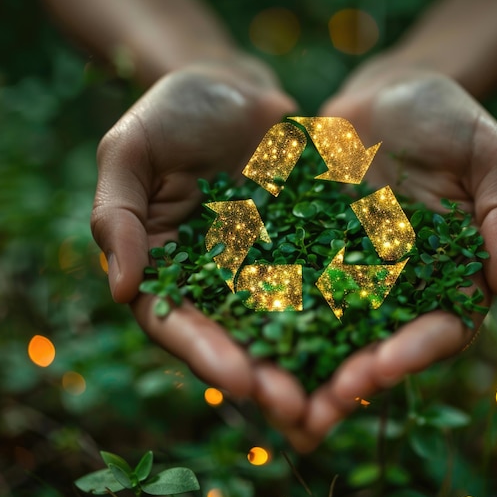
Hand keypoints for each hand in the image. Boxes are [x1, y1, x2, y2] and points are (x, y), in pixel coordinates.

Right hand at [91, 61, 319, 436]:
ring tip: (344, 394)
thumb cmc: (172, 112)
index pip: (180, 323)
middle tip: (300, 410)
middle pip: (239, 340)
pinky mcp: (308, 245)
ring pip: (289, 324)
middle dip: (269, 377)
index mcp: (168, 268)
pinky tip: (379, 337)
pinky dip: (349, 312)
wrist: (232, 86)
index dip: (207, 354)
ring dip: (314, 363)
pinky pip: (329, 282)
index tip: (240, 380)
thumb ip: (117, 214)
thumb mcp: (130, 150)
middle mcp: (218, 279)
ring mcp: (266, 266)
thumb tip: (119, 288)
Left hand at [286, 65, 496, 450]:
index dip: (413, 353)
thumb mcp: (485, 151)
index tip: (379, 368)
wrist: (384, 93)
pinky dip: (263, 317)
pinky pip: (284, 287)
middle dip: (345, 382)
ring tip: (266, 397)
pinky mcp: (306, 250)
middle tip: (311, 416)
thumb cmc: (445, 115)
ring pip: (325, 332)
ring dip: (298, 369)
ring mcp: (347, 271)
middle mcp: (395, 284)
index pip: (438, 327)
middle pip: (375, 347)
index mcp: (446, 272)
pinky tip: (235, 339)